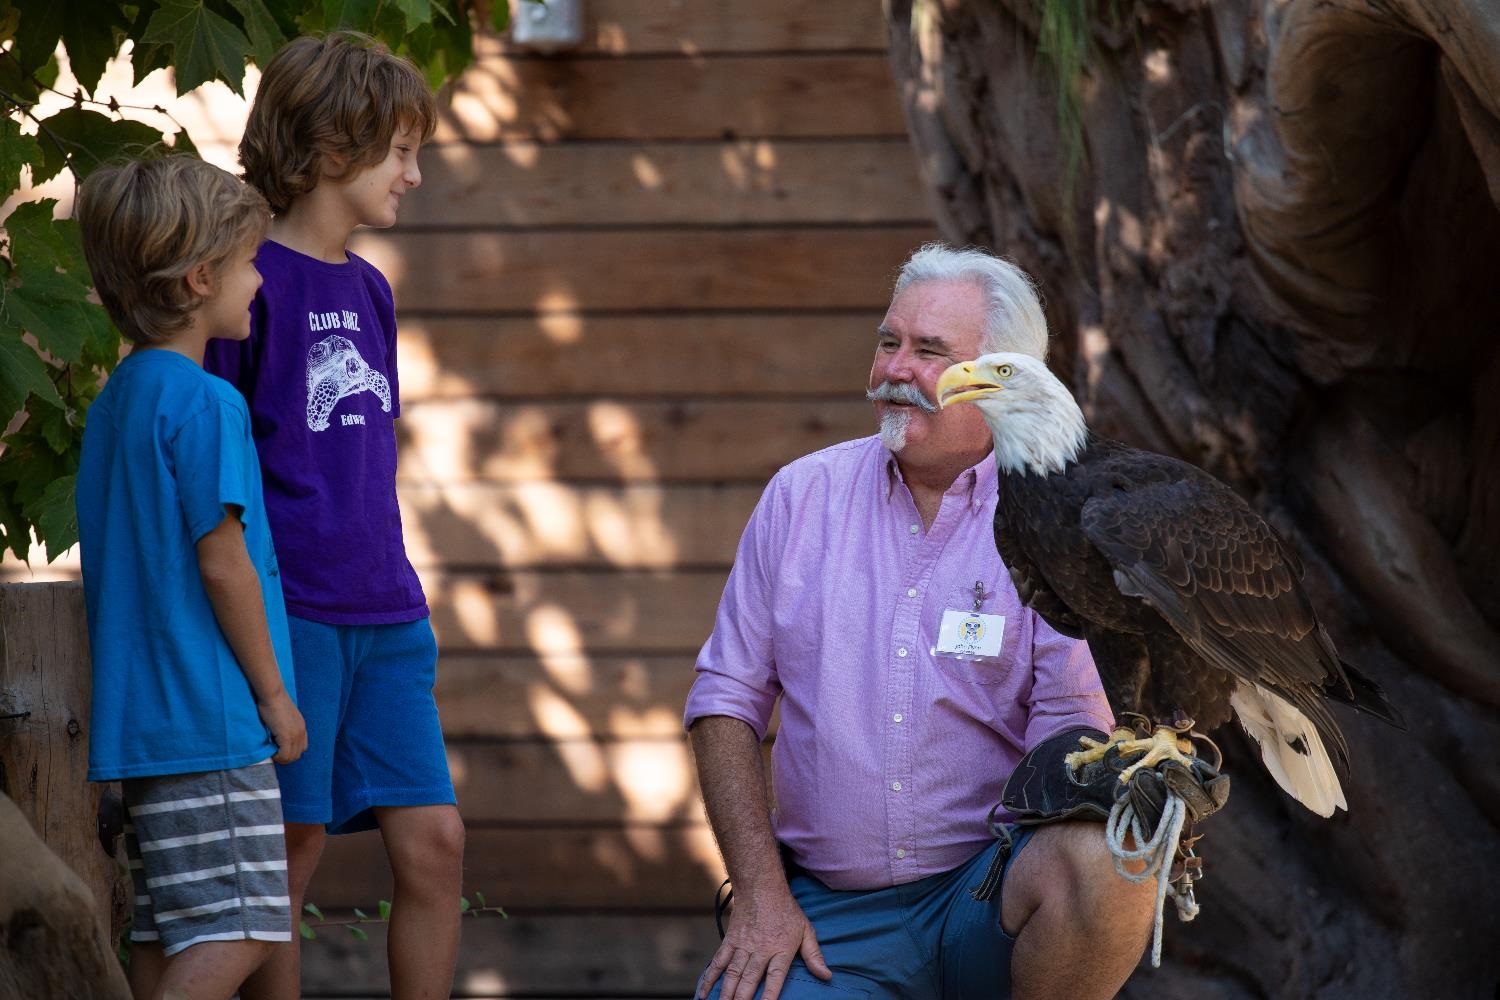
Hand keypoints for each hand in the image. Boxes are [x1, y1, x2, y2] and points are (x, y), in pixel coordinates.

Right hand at [258, 692, 306, 763]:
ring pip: (291, 757)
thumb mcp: (284, 715)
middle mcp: (301, 732)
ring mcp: (295, 735)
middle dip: (285, 757)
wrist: (272, 695)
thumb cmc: (274, 702)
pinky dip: (277, 757)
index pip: (301, 747)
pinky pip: (284, 756)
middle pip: (297, 755)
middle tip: (273, 753)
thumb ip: (285, 725)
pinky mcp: (287, 736)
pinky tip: (270, 751)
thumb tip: (278, 734)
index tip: (278, 749)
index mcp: (301, 726)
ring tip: (271, 752)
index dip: (290, 751)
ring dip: (280, 758)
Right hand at [697, 887, 830, 999]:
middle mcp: (760, 949)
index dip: (770, 994)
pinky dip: (710, 978)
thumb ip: (814, 956)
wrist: (761, 887)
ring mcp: (742, 946)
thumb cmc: (786, 911)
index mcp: (780, 949)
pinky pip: (718, 962)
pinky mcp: (730, 941)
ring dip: (726, 993)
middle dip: (742, 999)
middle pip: (750, 978)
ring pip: (733, 973)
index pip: (775, 976)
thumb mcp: (806, 930)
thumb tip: (827, 976)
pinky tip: (704, 993)